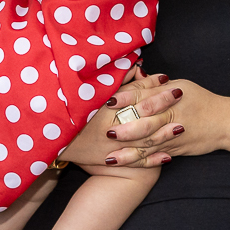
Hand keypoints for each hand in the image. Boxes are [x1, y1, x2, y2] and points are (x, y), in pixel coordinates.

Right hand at [59, 72, 174, 165]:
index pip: (133, 93)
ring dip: (164, 133)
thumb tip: (134, 67)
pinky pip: (135, 162)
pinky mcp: (109, 162)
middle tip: (181, 94)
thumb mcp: (85, 94)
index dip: (151, 85)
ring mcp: (111, 147)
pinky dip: (152, 160)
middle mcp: (109, 127)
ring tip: (183, 126)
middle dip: (163, 104)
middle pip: (143, 114)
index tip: (166, 78)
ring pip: (143, 140)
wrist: (46, 142)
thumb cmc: (66, 113)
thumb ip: (112, 81)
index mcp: (102, 108)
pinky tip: (169, 156)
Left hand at [103, 77, 227, 167]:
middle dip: (127, 129)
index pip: (146, 96)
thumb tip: (134, 75)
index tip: (108, 102)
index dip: (127, 99)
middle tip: (107, 133)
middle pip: (147, 123)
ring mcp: (174, 135)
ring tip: (109, 157)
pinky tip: (126, 165)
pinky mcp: (176, 149)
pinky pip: (155, 156)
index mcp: (172, 97)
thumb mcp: (181, 85)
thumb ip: (155, 85)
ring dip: (129, 152)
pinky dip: (141, 162)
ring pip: (149, 144)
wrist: (225, 122)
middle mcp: (172, 116)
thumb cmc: (201, 100)